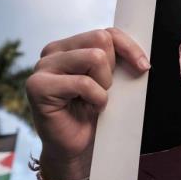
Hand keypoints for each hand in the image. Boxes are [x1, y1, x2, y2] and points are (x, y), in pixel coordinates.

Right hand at [26, 28, 149, 179]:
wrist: (79, 146)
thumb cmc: (94, 112)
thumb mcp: (111, 80)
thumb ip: (117, 60)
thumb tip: (140, 55)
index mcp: (70, 46)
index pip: (107, 33)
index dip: (129, 48)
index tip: (143, 67)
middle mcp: (53, 51)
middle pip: (101, 39)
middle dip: (112, 69)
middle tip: (104, 90)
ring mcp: (42, 67)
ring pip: (94, 57)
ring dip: (104, 84)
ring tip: (94, 99)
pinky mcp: (37, 86)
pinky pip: (83, 82)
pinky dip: (96, 98)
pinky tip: (89, 108)